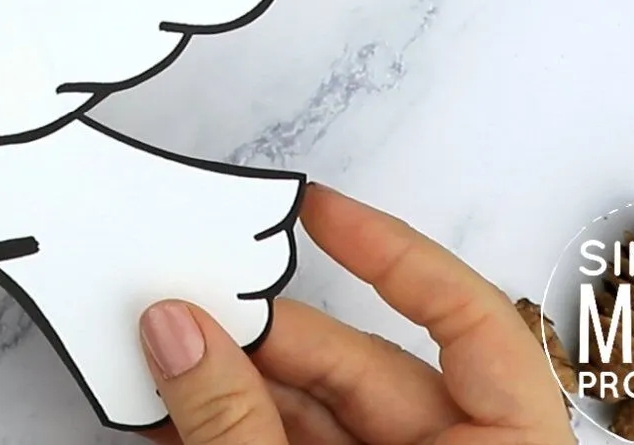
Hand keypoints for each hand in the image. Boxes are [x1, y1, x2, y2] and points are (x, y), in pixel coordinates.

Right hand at [139, 183, 570, 444]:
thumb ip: (236, 421)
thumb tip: (179, 332)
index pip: (473, 322)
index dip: (395, 256)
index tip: (323, 210)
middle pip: (365, 370)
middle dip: (267, 332)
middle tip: (190, 295)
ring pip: (314, 415)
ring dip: (230, 383)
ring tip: (160, 350)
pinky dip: (229, 429)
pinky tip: (168, 413)